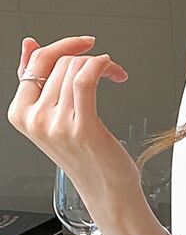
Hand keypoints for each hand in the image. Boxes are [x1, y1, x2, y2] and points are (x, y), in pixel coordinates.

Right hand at [6, 35, 135, 197]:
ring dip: (102, 65)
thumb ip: (40, 84)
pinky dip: (101, 66)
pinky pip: (86, 79)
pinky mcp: (82, 128)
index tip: (82, 44)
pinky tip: (112, 70)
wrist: (108, 190)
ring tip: (114, 75)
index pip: (34, 63)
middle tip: (109, 68)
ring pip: (75, 69)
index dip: (62, 47)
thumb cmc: (88, 158)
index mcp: (21, 114)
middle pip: (59, 64)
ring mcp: (57, 125)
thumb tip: (29, 44)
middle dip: (87, 58)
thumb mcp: (55, 118)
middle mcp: (35, 120)